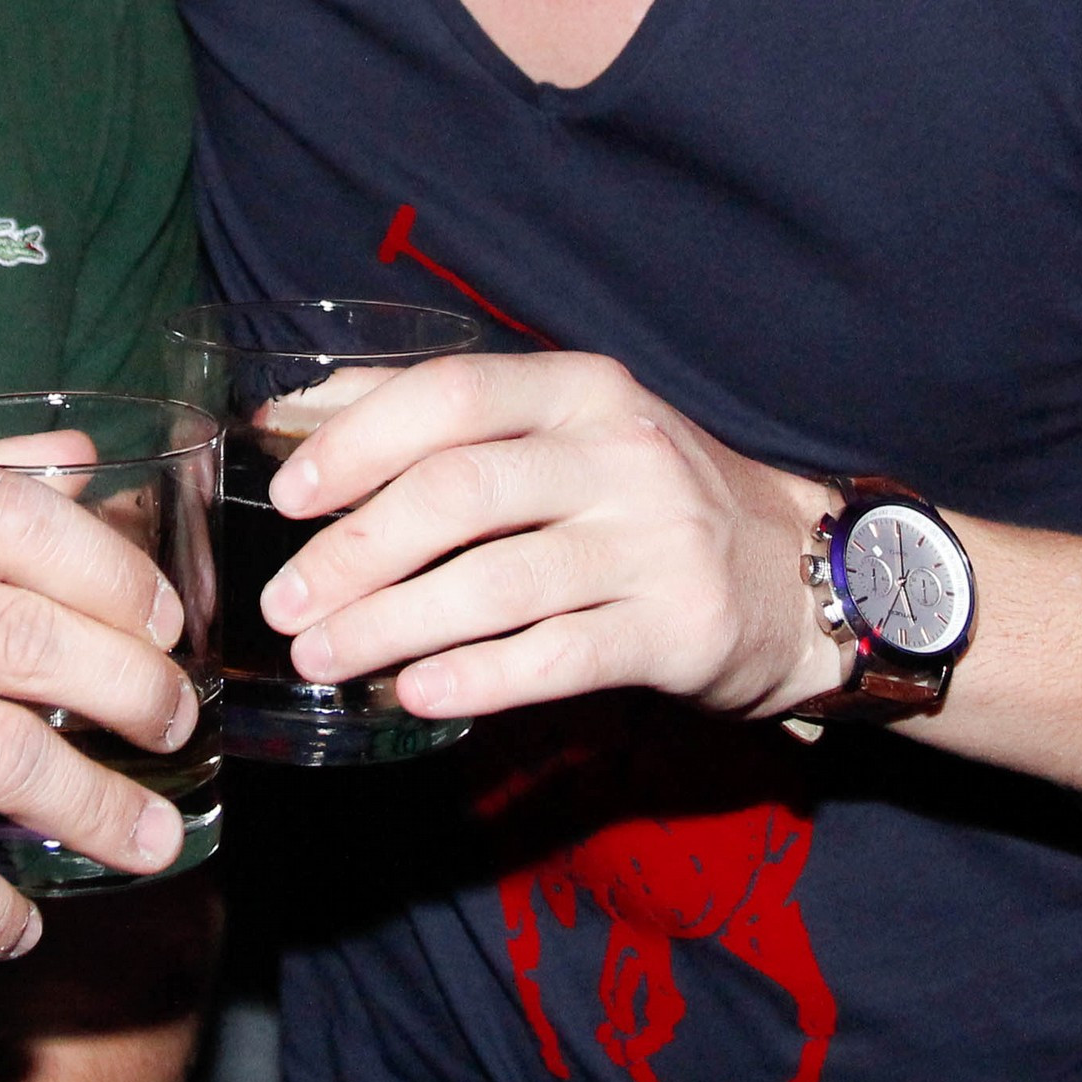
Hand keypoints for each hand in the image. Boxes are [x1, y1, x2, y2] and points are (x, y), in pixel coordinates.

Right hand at [0, 451, 201, 960]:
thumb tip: (87, 460)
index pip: (14, 516)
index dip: (113, 571)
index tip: (166, 623)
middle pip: (31, 640)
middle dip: (135, 690)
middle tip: (173, 723)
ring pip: (11, 759)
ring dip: (103, 809)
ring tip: (152, 839)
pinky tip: (22, 925)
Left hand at [260, 355, 844, 721]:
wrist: (795, 572)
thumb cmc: (643, 496)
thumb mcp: (562, 425)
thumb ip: (439, 411)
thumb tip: (295, 409)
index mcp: (580, 388)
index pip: (452, 393)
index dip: (357, 443)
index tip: (286, 496)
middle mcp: (621, 453)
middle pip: (460, 492)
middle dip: (353, 552)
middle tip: (286, 602)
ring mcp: (655, 543)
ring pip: (496, 584)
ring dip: (390, 625)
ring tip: (322, 657)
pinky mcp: (676, 629)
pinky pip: (556, 658)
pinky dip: (475, 679)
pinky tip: (415, 693)